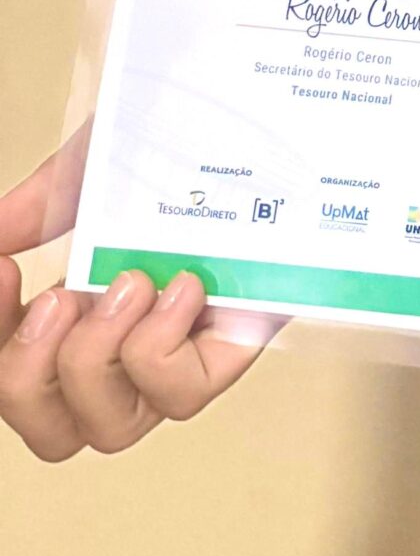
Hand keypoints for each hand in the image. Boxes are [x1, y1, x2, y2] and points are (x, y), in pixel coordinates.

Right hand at [0, 119, 280, 460]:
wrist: (258, 122)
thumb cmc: (177, 151)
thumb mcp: (94, 169)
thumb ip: (40, 207)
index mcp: (77, 318)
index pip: (13, 376)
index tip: (3, 268)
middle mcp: (122, 353)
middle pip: (52, 433)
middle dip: (31, 372)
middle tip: (58, 296)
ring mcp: (177, 360)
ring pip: (110, 429)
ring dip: (98, 358)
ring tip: (129, 283)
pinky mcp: (233, 351)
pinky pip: (181, 395)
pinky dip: (161, 348)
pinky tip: (180, 287)